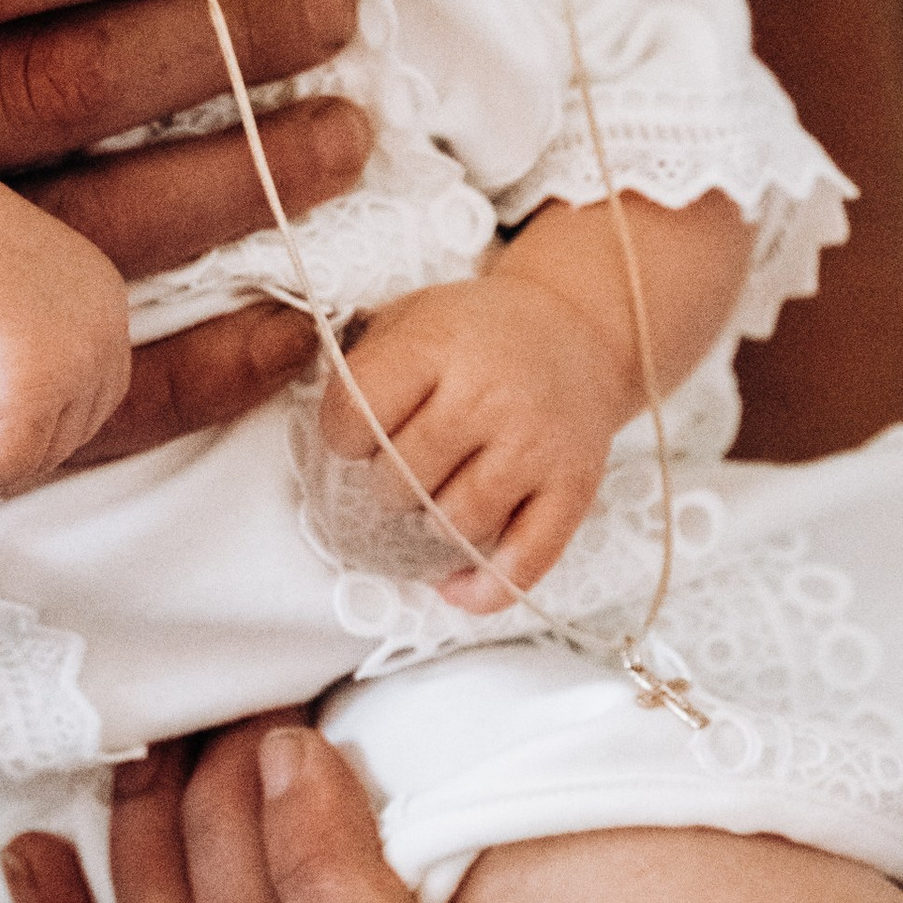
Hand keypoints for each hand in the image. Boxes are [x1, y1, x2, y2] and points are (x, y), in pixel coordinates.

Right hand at [0, 171, 133, 492]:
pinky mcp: (36, 398)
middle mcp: (104, 338)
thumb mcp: (14, 301)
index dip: (30, 407)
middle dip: (8, 429)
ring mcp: (76, 369)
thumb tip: (26, 423)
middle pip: (67, 438)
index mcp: (104, 306)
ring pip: (33, 462)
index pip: (91, 399)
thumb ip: (41, 351)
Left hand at [325, 273, 631, 606]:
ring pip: (456, 522)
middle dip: (388, 482)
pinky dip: (485, 586)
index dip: (342, 434)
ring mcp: (534, 445)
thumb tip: (326, 429)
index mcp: (438, 346)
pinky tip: (458, 584)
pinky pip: (525, 560)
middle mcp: (487, 395)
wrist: (576, 327)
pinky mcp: (573, 486)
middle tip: (402, 466)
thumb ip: (362, 363)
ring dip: (434, 523)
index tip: (355, 434)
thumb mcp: (413, 316)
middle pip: (402, 477)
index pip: (358, 413)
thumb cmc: (478, 333)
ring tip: (438, 497)